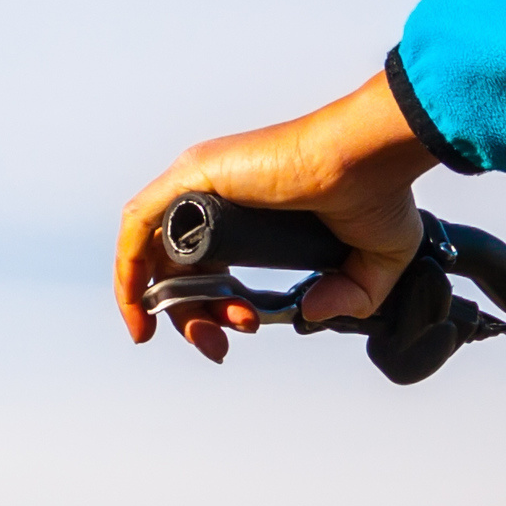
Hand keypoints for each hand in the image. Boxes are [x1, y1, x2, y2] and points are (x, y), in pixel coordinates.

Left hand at [116, 73, 439, 359]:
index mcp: (248, 211)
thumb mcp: (373, 262)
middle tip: (220, 347)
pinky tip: (140, 308)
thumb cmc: (376, 190)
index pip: (207, 266)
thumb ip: (347, 296)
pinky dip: (129, 268)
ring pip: (153, 253)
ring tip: (204, 338)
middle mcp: (218, 196)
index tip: (244, 328)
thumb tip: (308, 314)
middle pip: (176, 268)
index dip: (215, 307)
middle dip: (193, 318)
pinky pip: (138, 226)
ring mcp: (201, 183)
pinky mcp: (192, 177)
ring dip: (166, 305)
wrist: (371, 158)